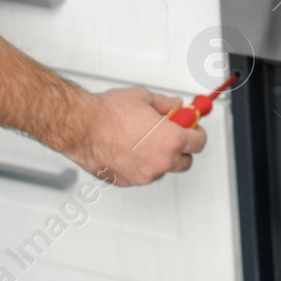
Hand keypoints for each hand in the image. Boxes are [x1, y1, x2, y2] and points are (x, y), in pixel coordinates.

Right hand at [64, 87, 206, 185]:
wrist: (81, 127)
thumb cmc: (108, 114)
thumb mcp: (144, 98)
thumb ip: (166, 104)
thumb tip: (175, 105)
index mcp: (171, 140)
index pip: (199, 143)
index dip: (197, 133)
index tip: (193, 128)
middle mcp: (160, 161)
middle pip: (185, 161)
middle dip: (181, 148)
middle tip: (172, 134)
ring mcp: (144, 175)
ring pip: (162, 169)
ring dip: (160, 158)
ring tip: (145, 140)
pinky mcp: (128, 182)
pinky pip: (143, 175)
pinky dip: (141, 165)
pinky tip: (130, 150)